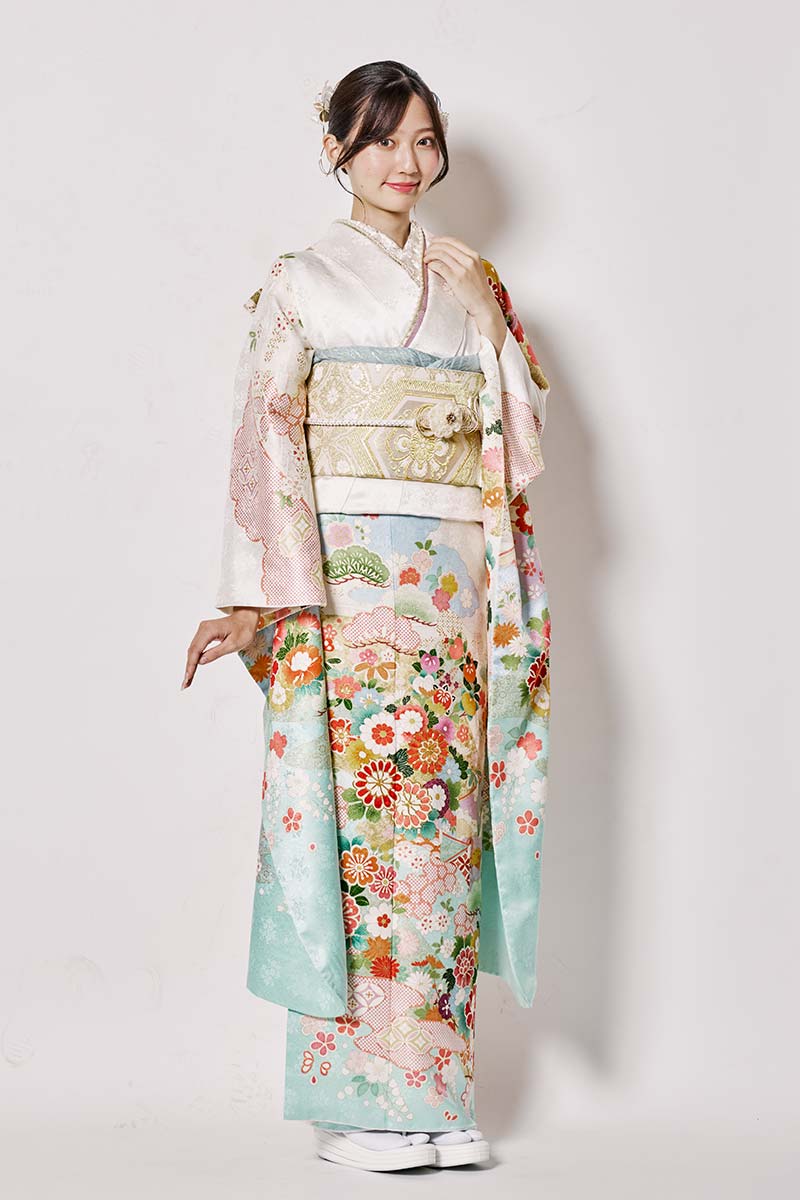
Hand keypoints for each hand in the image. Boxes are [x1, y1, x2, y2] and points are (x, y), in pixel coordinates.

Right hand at [181, 607, 260, 688]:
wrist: (246, 618)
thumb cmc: (243, 630)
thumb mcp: (233, 644)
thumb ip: (216, 652)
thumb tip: (201, 661)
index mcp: (209, 630)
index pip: (196, 650)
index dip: (191, 665)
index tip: (187, 678)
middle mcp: (203, 628)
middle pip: (192, 651)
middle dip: (188, 668)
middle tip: (185, 684)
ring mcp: (203, 630)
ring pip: (193, 650)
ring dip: (190, 665)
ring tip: (187, 680)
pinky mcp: (204, 633)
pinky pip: (197, 647)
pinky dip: (194, 658)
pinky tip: (192, 669)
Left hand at [423, 235, 507, 353]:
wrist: (483, 305)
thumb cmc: (479, 290)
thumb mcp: (476, 269)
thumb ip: (465, 260)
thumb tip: (449, 255)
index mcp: (474, 256)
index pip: (454, 241)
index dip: (441, 240)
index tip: (434, 242)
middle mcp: (469, 260)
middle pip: (446, 246)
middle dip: (433, 246)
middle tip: (427, 251)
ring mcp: (462, 269)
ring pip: (441, 254)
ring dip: (430, 255)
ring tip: (426, 259)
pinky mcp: (455, 279)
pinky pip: (439, 266)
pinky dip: (432, 264)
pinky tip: (429, 267)